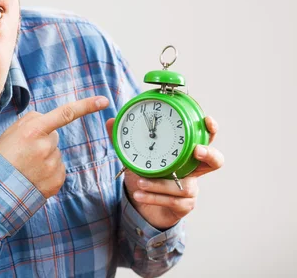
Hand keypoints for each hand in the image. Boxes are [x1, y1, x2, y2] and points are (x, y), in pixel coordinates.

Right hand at [0, 96, 109, 197]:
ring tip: (26, 167)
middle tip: (24, 153)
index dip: (86, 105)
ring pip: (55, 154)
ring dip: (44, 158)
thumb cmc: (0, 158)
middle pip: (54, 137)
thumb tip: (49, 120)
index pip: (65, 113)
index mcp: (33, 130)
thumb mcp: (10, 132)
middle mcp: (46, 146)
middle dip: (42, 142)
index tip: (103, 100)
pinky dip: (47, 172)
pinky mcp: (57, 181)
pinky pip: (58, 169)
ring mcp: (53, 165)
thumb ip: (31, 121)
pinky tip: (33, 176)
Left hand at [106, 116, 222, 229]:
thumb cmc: (144, 175)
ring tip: (140, 181)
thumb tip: (110, 121)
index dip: (210, 130)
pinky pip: (173, 201)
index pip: (204, 138)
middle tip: (197, 151)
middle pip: (215, 161)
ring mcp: (191, 189)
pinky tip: (139, 194)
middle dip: (209, 154)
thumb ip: (122, 139)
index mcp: (184, 153)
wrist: (141, 203)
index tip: (206, 121)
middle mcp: (193, 170)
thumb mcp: (133, 156)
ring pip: (185, 186)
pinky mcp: (184, 206)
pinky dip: (154, 197)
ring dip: (161, 184)